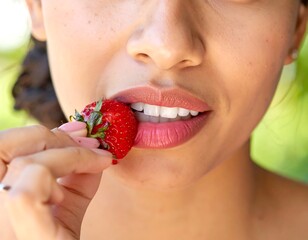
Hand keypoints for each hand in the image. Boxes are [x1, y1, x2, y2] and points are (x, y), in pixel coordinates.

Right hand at [0, 122, 111, 239]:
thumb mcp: (68, 204)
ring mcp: (1, 220)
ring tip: (96, 162)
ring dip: (68, 156)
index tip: (81, 131)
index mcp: (0, 194)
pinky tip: (69, 194)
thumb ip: (76, 174)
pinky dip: (57, 179)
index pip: (3, 147)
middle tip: (92, 143)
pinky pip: (26, 193)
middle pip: (6, 146)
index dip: (42, 132)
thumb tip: (91, 143)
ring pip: (24, 164)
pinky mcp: (20, 233)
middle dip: (54, 137)